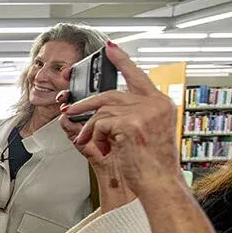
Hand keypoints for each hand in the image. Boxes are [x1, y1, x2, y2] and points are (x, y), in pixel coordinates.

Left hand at [62, 43, 180, 197]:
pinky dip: (95, 137)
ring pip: (102, 110)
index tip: (110, 48)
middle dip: (87, 103)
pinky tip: (104, 149)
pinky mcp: (131, 124)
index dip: (122, 61)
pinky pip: (100, 124)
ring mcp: (145, 112)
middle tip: (70, 109)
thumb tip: (104, 108)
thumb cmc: (153, 165)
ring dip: (90, 127)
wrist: (160, 184)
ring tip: (89, 141)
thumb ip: (133, 116)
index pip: (139, 76)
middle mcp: (156, 104)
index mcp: (162, 104)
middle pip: (111, 94)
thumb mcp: (148, 133)